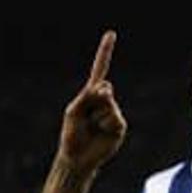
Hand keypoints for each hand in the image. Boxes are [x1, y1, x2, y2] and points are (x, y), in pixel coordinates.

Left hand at [59, 31, 126, 173]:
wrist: (77, 158)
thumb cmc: (72, 134)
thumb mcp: (73, 111)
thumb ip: (88, 96)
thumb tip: (108, 86)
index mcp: (91, 95)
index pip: (100, 70)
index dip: (105, 52)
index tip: (111, 34)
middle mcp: (104, 101)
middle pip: (103, 89)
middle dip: (94, 101)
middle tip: (86, 118)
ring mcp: (113, 113)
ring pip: (109, 104)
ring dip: (98, 116)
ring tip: (92, 128)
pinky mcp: (119, 126)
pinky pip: (114, 118)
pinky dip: (106, 124)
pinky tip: (100, 132)